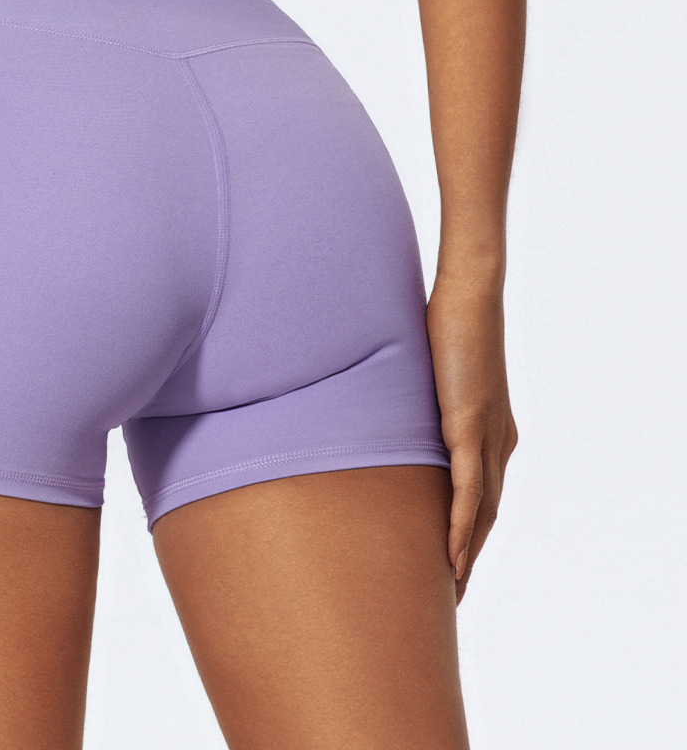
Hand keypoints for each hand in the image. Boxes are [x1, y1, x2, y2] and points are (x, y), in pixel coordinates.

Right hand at [425, 271, 517, 603]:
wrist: (471, 295)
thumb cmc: (448, 320)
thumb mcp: (431, 371)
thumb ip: (419, 396)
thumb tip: (386, 403)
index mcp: (493, 427)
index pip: (485, 493)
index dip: (472, 530)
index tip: (456, 561)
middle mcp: (499, 439)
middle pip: (488, 513)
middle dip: (472, 554)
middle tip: (454, 591)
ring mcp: (488, 436)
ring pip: (483, 512)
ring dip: (469, 553)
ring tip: (453, 588)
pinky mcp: (471, 428)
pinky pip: (470, 491)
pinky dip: (463, 527)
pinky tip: (455, 556)